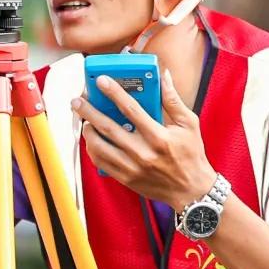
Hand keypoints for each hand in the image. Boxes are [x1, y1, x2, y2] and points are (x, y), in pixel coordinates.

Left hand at [73, 69, 215, 211]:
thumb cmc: (191, 155)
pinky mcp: (126, 178)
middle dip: (89, 112)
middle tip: (77, 101)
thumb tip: (164, 76)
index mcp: (159, 137)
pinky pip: (100, 162)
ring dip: (87, 131)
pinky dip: (92, 149)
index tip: (101, 80)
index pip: (131, 109)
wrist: (192, 191)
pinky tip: (92, 140)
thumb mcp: (189, 125)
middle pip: (108, 127)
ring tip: (84, 121)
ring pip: (99, 147)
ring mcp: (132, 167)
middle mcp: (143, 153)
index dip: (114, 92)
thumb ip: (172, 100)